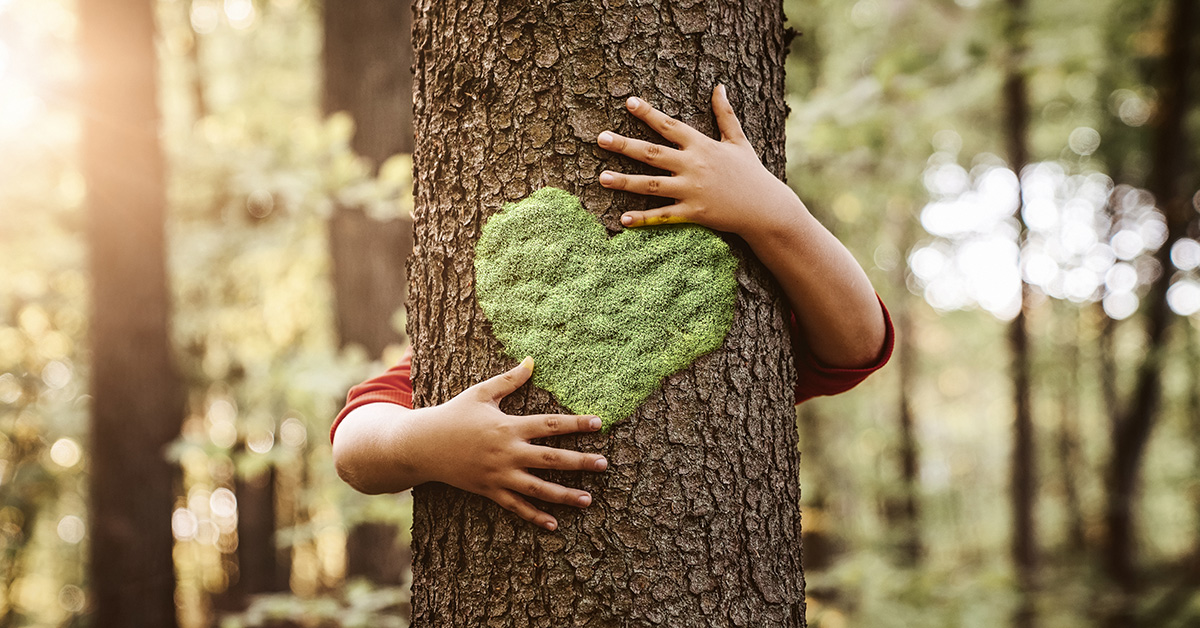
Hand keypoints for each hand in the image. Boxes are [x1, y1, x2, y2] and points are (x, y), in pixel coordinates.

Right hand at [415, 357, 607, 530]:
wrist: (421, 445)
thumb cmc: (453, 415)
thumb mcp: (480, 393)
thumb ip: (509, 380)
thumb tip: (532, 361)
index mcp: (509, 426)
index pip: (550, 424)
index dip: (576, 423)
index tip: (599, 423)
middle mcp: (507, 452)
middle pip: (551, 458)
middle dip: (580, 461)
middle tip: (604, 464)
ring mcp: (498, 475)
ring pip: (537, 488)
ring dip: (564, 495)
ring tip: (588, 499)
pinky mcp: (488, 491)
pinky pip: (515, 507)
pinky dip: (534, 516)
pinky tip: (554, 524)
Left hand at [596, 84, 802, 242]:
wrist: (766, 208)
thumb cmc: (751, 173)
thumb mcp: (739, 140)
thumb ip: (725, 114)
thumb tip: (719, 86)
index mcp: (702, 146)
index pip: (670, 126)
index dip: (648, 113)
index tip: (628, 102)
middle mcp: (694, 166)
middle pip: (652, 153)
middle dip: (625, 145)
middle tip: (600, 138)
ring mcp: (692, 191)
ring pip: (652, 185)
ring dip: (625, 181)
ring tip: (601, 178)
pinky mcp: (694, 213)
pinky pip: (664, 216)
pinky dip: (644, 218)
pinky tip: (623, 219)